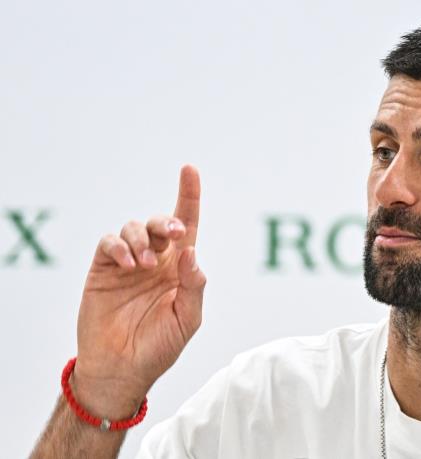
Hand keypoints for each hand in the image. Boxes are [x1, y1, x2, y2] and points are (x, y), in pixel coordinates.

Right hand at [72, 165, 206, 416]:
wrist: (122, 369)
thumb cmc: (159, 345)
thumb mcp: (188, 318)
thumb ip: (194, 285)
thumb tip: (192, 252)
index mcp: (179, 267)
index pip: (187, 225)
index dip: (189, 196)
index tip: (189, 169)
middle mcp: (156, 259)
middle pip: (162, 222)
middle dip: (168, 221)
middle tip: (176, 236)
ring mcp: (128, 262)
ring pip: (134, 227)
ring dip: (143, 239)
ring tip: (145, 265)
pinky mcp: (103, 269)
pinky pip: (109, 242)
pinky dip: (119, 246)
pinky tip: (129, 264)